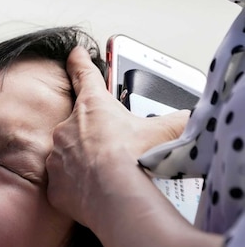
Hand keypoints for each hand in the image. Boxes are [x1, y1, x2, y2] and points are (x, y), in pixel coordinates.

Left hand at [45, 47, 187, 227]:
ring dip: (85, 161)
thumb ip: (176, 120)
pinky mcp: (55, 183)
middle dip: (94, 134)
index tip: (74, 54)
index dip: (79, 62)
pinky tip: (94, 192)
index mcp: (92, 106)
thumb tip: (191, 116)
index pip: (83, 75)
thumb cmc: (134, 156)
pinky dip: (78, 186)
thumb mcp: (162, 131)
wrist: (114, 193)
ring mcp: (57, 155)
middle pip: (79, 124)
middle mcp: (67, 127)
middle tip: (114, 149)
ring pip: (69, 154)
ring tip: (107, 174)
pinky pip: (65, 182)